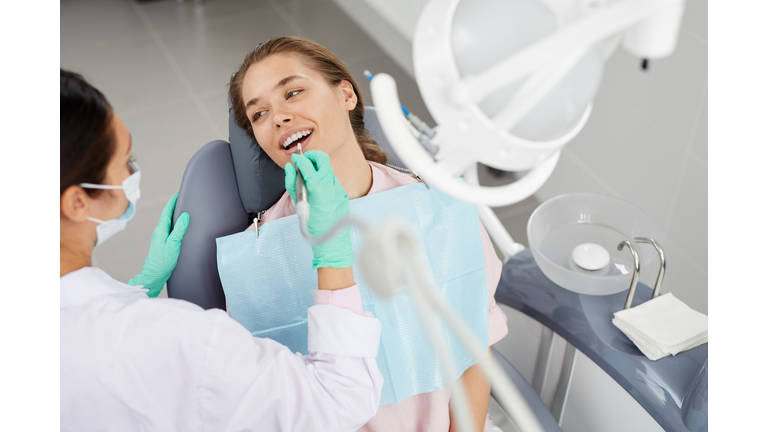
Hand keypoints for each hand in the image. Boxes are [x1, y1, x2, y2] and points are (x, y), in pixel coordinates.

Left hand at [128, 193, 189, 296]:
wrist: (155, 274)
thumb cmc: (163, 261)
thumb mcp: (173, 244)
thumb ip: (179, 229)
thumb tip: (184, 216)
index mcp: (161, 230)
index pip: (167, 212)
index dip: (172, 202)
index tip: (177, 195)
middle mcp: (159, 232)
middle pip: (167, 215)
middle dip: (173, 206)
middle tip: (181, 199)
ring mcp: (160, 237)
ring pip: (168, 222)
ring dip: (174, 215)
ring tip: (181, 209)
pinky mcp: (163, 243)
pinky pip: (169, 229)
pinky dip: (174, 223)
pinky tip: (179, 226)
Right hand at [285, 150, 353, 268]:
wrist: (331, 240)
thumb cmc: (313, 225)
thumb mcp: (299, 203)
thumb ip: (293, 184)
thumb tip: (290, 168)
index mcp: (318, 187)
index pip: (307, 164)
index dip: (299, 159)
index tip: (294, 159)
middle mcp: (331, 185)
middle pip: (322, 158)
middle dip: (312, 156)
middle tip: (304, 160)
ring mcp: (338, 188)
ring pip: (328, 169)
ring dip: (317, 168)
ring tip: (308, 176)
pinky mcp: (342, 193)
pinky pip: (331, 180)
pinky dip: (323, 179)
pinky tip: (317, 188)